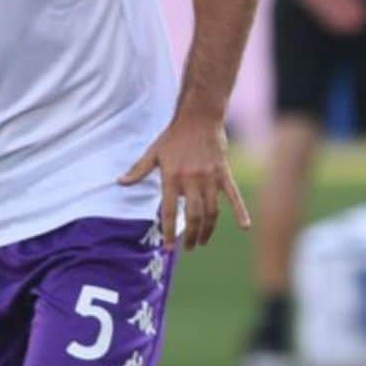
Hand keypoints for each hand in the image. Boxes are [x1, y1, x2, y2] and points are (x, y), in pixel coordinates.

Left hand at [119, 114, 250, 250]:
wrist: (199, 117)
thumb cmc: (174, 136)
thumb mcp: (153, 153)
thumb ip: (138, 170)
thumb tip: (120, 182)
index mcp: (172, 177)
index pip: (168, 211)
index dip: (168, 231)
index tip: (168, 247)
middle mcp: (191, 180)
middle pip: (193, 216)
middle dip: (190, 235)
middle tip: (188, 248)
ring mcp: (210, 178)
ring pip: (211, 211)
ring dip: (208, 230)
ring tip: (202, 242)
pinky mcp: (224, 174)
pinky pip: (234, 196)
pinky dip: (240, 211)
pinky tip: (245, 226)